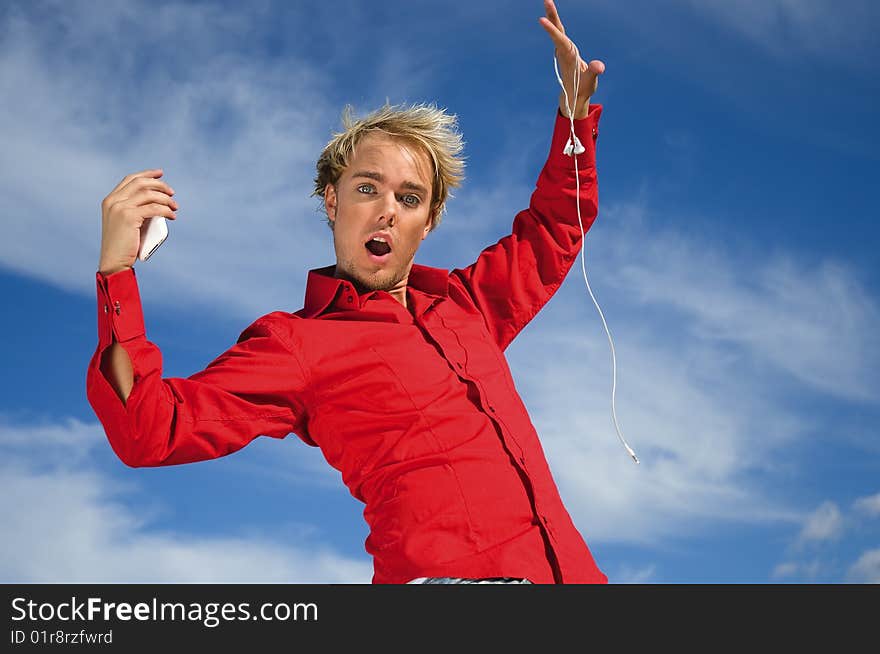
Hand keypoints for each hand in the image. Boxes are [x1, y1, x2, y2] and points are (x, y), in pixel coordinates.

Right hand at [98, 169, 177, 274]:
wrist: (114, 261)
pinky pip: (154, 208)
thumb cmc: (123, 245)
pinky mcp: (129, 217)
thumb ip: (135, 210)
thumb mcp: (126, 222)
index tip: (160, 174)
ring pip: (149, 194)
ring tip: (175, 207)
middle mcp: (113, 201)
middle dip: (160, 185)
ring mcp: (120, 207)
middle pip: (141, 183)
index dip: (147, 174)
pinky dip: (166, 210)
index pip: (130, 179)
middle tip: (172, 193)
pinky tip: (172, 216)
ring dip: (166, 199)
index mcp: (110, 200)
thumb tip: (158, 202)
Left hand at [538, 0, 604, 119]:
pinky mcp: (565, 49)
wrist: (574, 95)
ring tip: (547, 0)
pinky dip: (555, 21)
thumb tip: (598, 66)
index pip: (559, 40)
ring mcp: (563, 50)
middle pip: (557, 30)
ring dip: (552, 15)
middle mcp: (563, 51)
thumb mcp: (590, 82)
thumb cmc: (582, 89)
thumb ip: (593, 72)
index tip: (541, 20)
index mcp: (568, 57)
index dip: (552, 30)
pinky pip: (559, 32)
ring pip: (557, 29)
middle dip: (552, 15)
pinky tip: (551, 13)